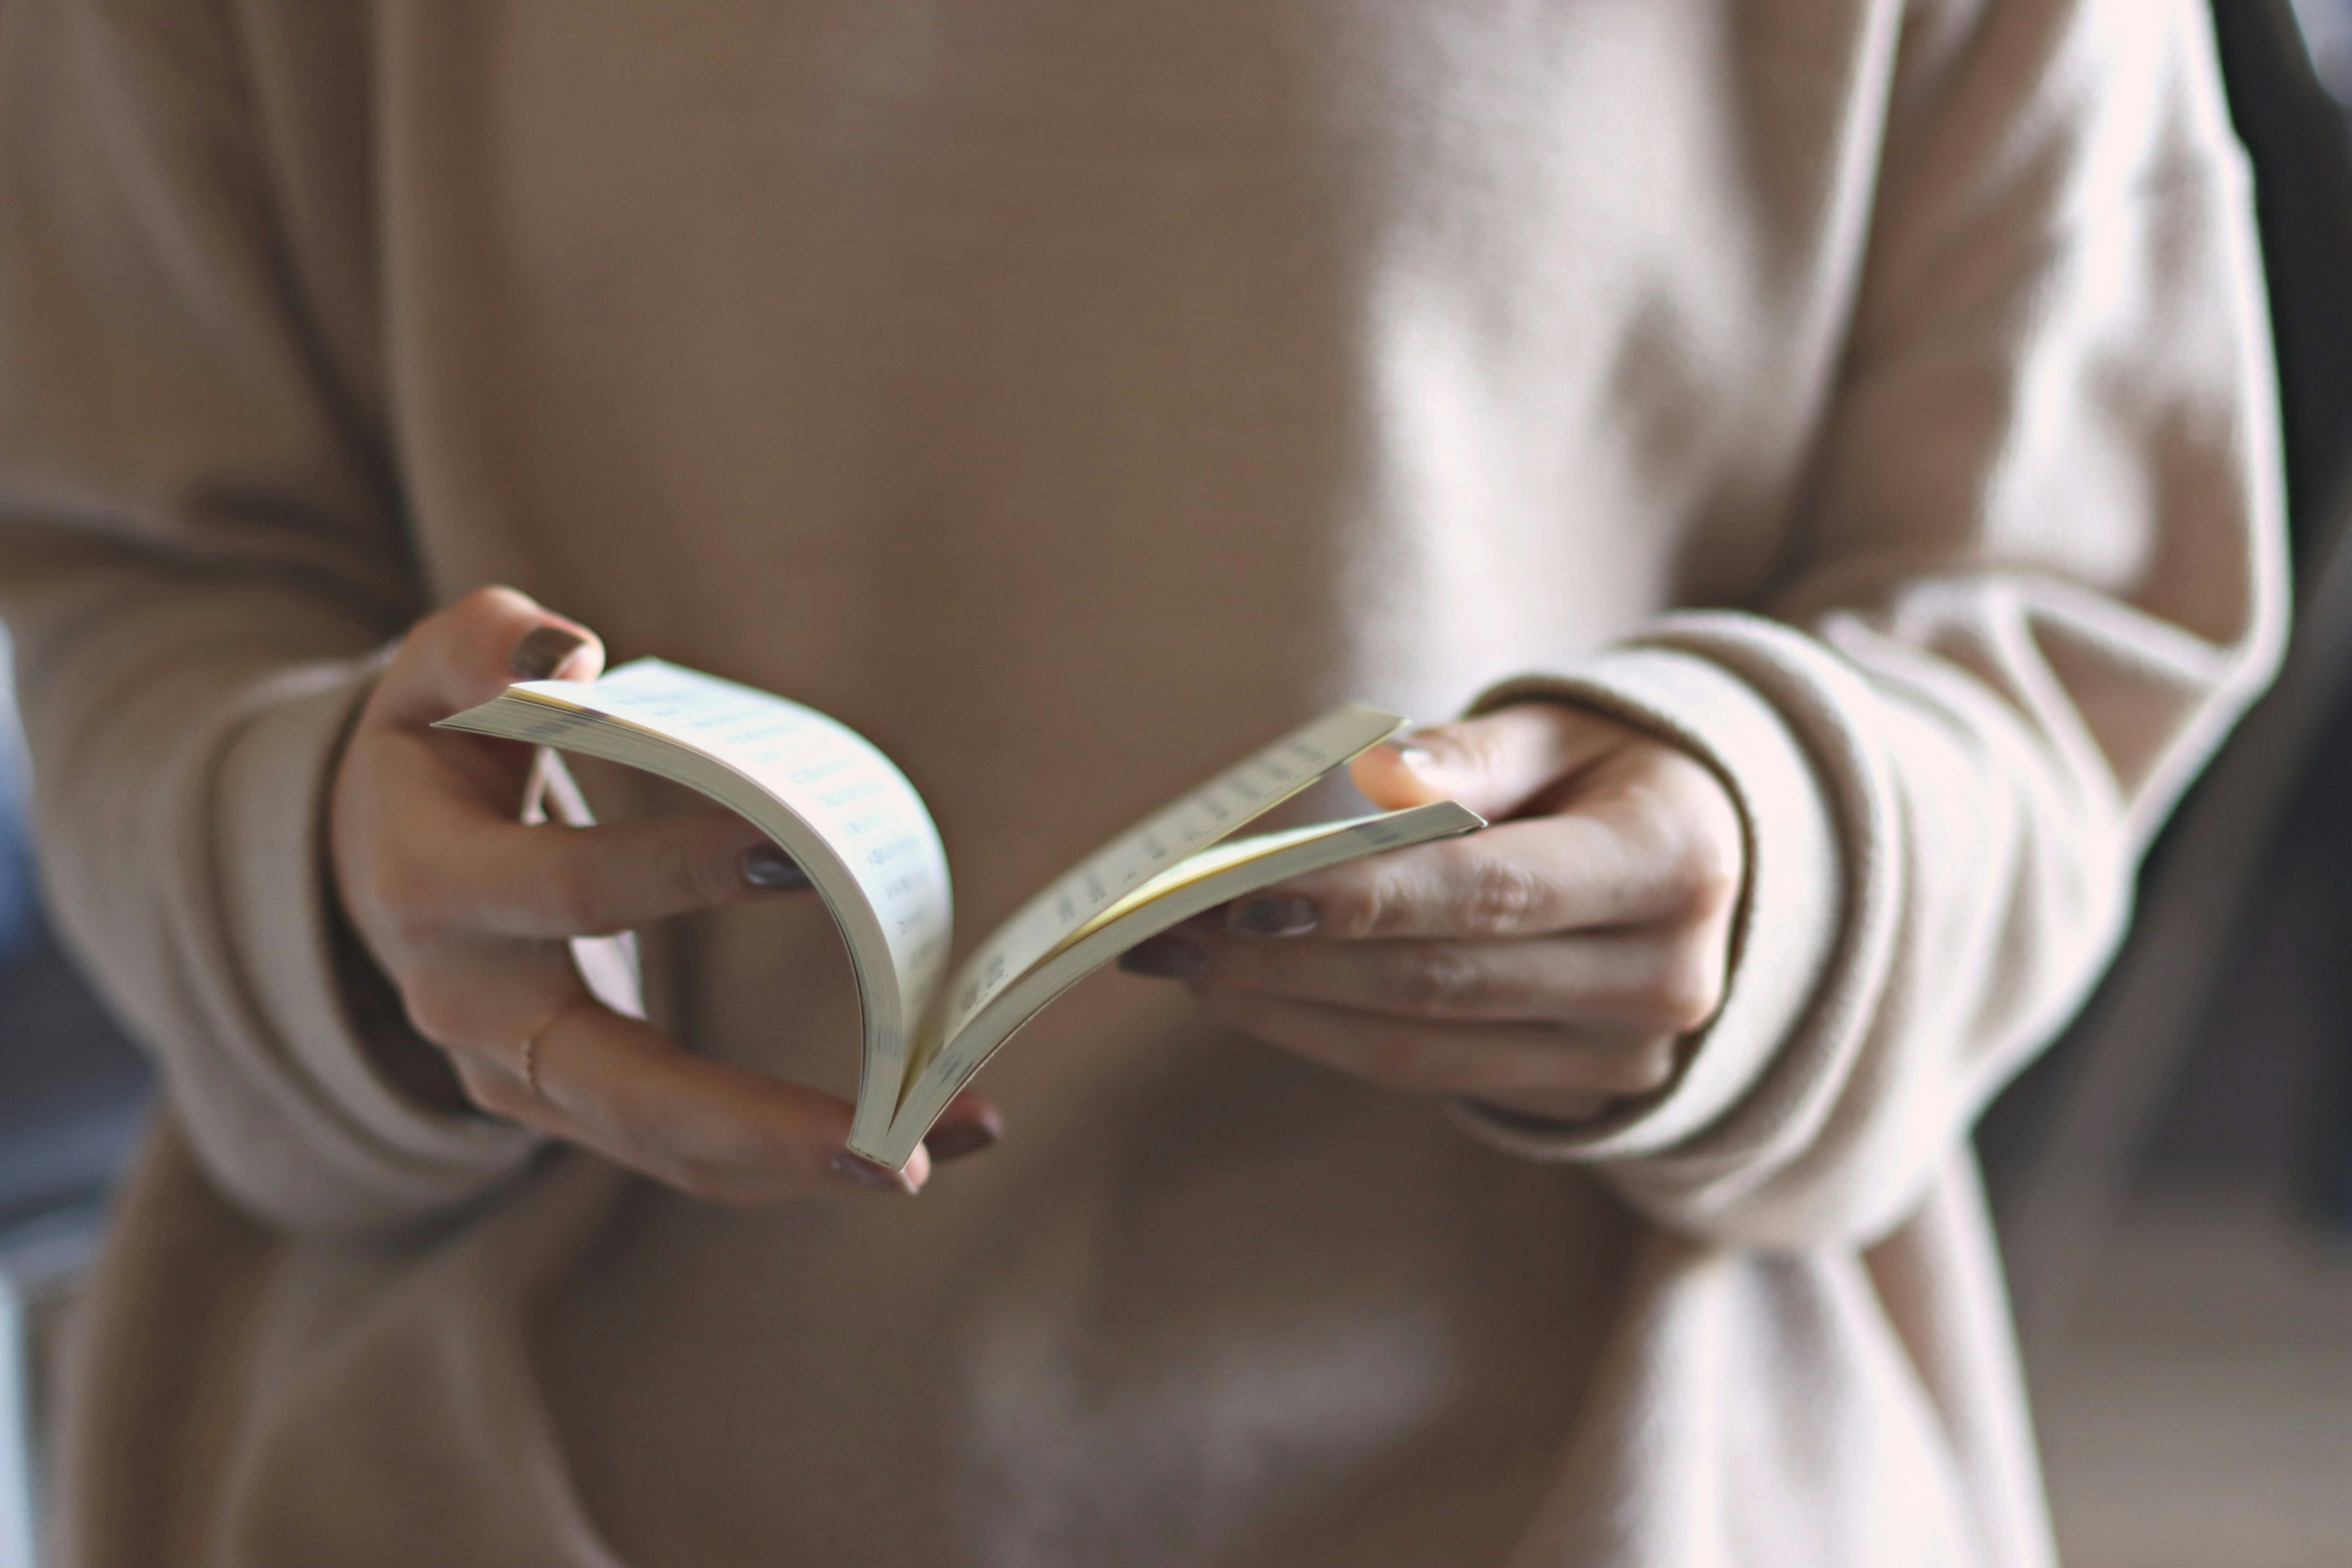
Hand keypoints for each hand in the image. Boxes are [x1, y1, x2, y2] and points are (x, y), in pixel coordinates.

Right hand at [330, 587, 998, 1200]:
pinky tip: (915, 1142)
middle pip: (626, 1093)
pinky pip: (687, 1151)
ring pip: (669, 1148)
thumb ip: (487, 644)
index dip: (682, 869)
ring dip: (806, 1163)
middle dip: (762, 1124)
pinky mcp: (568, 1106)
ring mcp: (517, 1076)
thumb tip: (570, 656)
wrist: (372, 861)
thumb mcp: (431, 678)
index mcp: (436, 889)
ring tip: (938, 1152)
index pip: (573, 887)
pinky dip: (795, 1159)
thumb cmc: (435, 750)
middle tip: (894, 1150)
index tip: (798, 851)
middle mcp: (470, 1007)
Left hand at [1119, 703, 1744, 1122]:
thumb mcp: (1560, 731)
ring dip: (1287, 1006)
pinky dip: (1327, 1035)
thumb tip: (1373, 779)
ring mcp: (1628, 1054)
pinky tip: (1251, 994)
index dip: (1355, 897)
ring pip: (1422, 1044)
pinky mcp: (1581, 1095)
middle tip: (1168, 926)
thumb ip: (1468, 757)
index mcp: (1674, 860)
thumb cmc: (1607, 772)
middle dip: (1289, 956)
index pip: (1488, 890)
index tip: (1235, 891)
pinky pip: (1431, 1074)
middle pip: (1440, 978)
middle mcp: (1667, 975)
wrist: (1704, 861)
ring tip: (1186, 959)